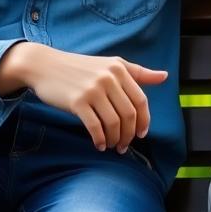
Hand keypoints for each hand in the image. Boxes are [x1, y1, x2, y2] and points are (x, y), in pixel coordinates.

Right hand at [0, 43, 166, 151]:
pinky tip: (99, 145)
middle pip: (129, 114)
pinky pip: (95, 127)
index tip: (141, 134)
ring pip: (114, 123)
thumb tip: (165, 76)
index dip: (144, 120)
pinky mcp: (77, 102)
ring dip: (115, 140)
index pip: (141, 100)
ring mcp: (93, 89)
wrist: (45, 65)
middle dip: (129, 134)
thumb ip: (137, 73)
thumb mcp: (111, 64)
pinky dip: (100, 140)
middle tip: (124, 146)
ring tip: (112, 146)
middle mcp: (109, 78)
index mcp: (119, 68)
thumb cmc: (80, 68)